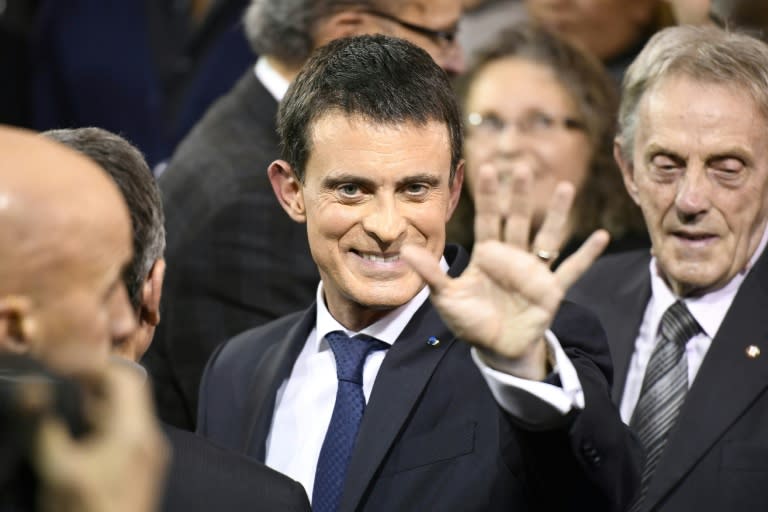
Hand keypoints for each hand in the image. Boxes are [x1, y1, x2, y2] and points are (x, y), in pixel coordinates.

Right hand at [34, 365, 168, 511]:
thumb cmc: (88, 510)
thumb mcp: (58, 470)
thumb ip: (46, 428)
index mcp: (135, 430)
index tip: (64, 365)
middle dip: (95, 381)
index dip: (93, 366)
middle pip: (129, 391)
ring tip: (64, 400)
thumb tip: (31, 391)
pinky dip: (103, 420)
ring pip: (128, 411)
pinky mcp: (142, 467)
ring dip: (98, 401)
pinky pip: (126, 431)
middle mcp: (149, 436)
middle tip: (62, 380)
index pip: (124, 377)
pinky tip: (77, 429)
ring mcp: (149, 453)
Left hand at [402, 164, 608, 379]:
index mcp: (487, 255)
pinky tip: (600, 237)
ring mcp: (533, 272)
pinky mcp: (550, 290)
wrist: (496, 349)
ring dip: (556, 214)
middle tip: (522, 168)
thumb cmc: (471, 321)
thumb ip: (431, 273)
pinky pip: (571, 269)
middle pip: (518, 221)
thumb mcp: (447, 298)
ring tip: (565, 187)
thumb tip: (403, 250)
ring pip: (547, 236)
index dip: (489, 197)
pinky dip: (586, 255)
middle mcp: (512, 257)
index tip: (487, 168)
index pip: (488, 220)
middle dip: (520, 197)